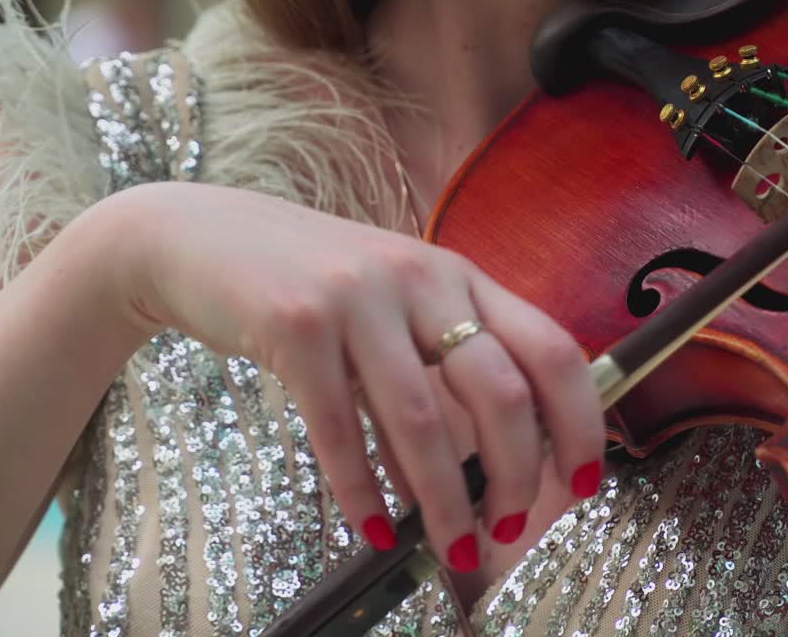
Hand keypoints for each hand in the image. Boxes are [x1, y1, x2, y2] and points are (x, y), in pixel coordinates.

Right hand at [109, 181, 605, 572]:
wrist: (201, 238)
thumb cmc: (315, 284)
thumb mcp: (398, 300)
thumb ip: (447, 359)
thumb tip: (492, 463)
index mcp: (461, 276)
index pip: (553, 350)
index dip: (581, 421)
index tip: (586, 481)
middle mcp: (422, 278)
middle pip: (501, 391)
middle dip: (518, 475)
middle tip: (508, 529)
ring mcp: (358, 297)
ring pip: (422, 419)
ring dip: (443, 501)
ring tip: (452, 549)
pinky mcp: (296, 325)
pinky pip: (341, 430)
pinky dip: (363, 491)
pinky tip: (376, 527)